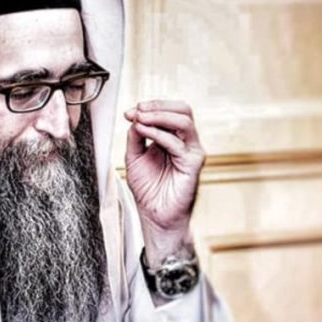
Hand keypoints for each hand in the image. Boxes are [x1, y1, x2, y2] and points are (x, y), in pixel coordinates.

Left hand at [124, 100, 205, 267]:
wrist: (154, 215)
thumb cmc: (148, 190)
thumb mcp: (134, 157)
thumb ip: (135, 136)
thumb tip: (135, 115)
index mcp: (173, 138)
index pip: (170, 110)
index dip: (151, 106)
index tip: (129, 112)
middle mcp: (185, 142)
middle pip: (183, 109)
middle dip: (158, 105)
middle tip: (138, 109)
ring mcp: (191, 151)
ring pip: (184, 121)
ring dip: (159, 115)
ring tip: (141, 118)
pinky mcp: (193, 163)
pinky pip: (178, 143)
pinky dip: (159, 134)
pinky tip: (145, 132)